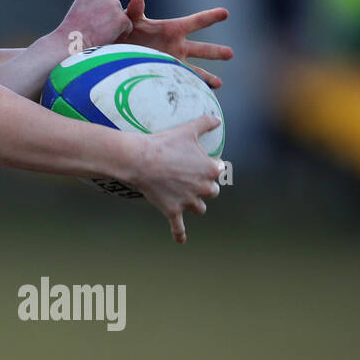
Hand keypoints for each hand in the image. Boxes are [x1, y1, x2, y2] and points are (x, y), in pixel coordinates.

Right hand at [56, 0, 152, 52]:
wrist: (69, 42)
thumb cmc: (73, 27)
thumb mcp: (84, 2)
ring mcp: (113, 3)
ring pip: (128, 12)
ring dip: (121, 23)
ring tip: (105, 33)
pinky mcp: (120, 18)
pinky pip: (128, 27)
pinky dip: (120, 34)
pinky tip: (106, 38)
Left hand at [118, 0, 232, 88]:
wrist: (113, 52)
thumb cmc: (123, 32)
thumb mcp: (130, 21)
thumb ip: (135, 11)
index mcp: (172, 30)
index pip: (196, 22)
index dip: (210, 17)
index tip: (225, 13)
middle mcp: (176, 46)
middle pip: (202, 49)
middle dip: (216, 52)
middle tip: (230, 54)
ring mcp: (172, 62)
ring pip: (195, 70)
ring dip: (207, 77)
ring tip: (219, 83)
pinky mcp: (165, 75)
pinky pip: (182, 83)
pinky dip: (190, 90)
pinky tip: (199, 98)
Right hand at [124, 115, 223, 243]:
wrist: (140, 160)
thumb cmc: (164, 143)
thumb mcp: (187, 129)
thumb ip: (205, 123)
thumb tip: (218, 118)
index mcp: (210, 169)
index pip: (218, 170)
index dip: (210, 166)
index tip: (201, 163)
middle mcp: (203, 187)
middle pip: (212, 192)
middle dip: (204, 187)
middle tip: (192, 180)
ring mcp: (188, 201)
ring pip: (199, 208)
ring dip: (195, 204)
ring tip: (187, 200)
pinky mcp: (173, 210)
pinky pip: (179, 226)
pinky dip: (179, 234)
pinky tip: (180, 241)